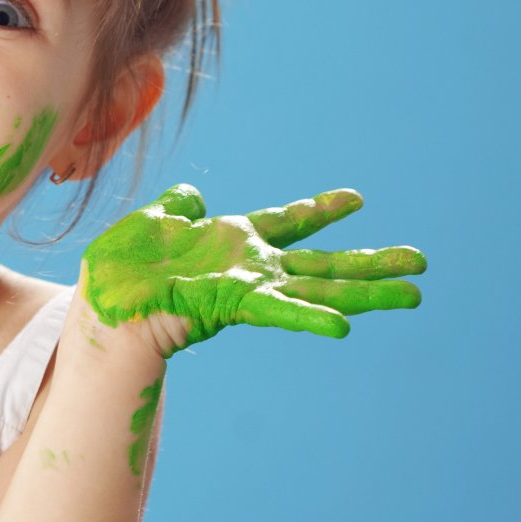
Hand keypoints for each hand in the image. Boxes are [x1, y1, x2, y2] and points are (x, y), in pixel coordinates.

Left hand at [81, 185, 424, 357]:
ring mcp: (247, 288)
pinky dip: (310, 317)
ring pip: (319, 289)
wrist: (100, 303)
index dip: (320, 210)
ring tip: (414, 294)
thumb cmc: (119, 269)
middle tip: (421, 263)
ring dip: (367, 293)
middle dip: (372, 264)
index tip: (357, 198)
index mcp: (231, 242)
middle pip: (322, 264)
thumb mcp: (152, 223)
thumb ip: (177, 209)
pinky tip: (345, 325)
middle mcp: (249, 267)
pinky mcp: (235, 305)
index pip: (286, 223)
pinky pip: (279, 311)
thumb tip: (192, 196)